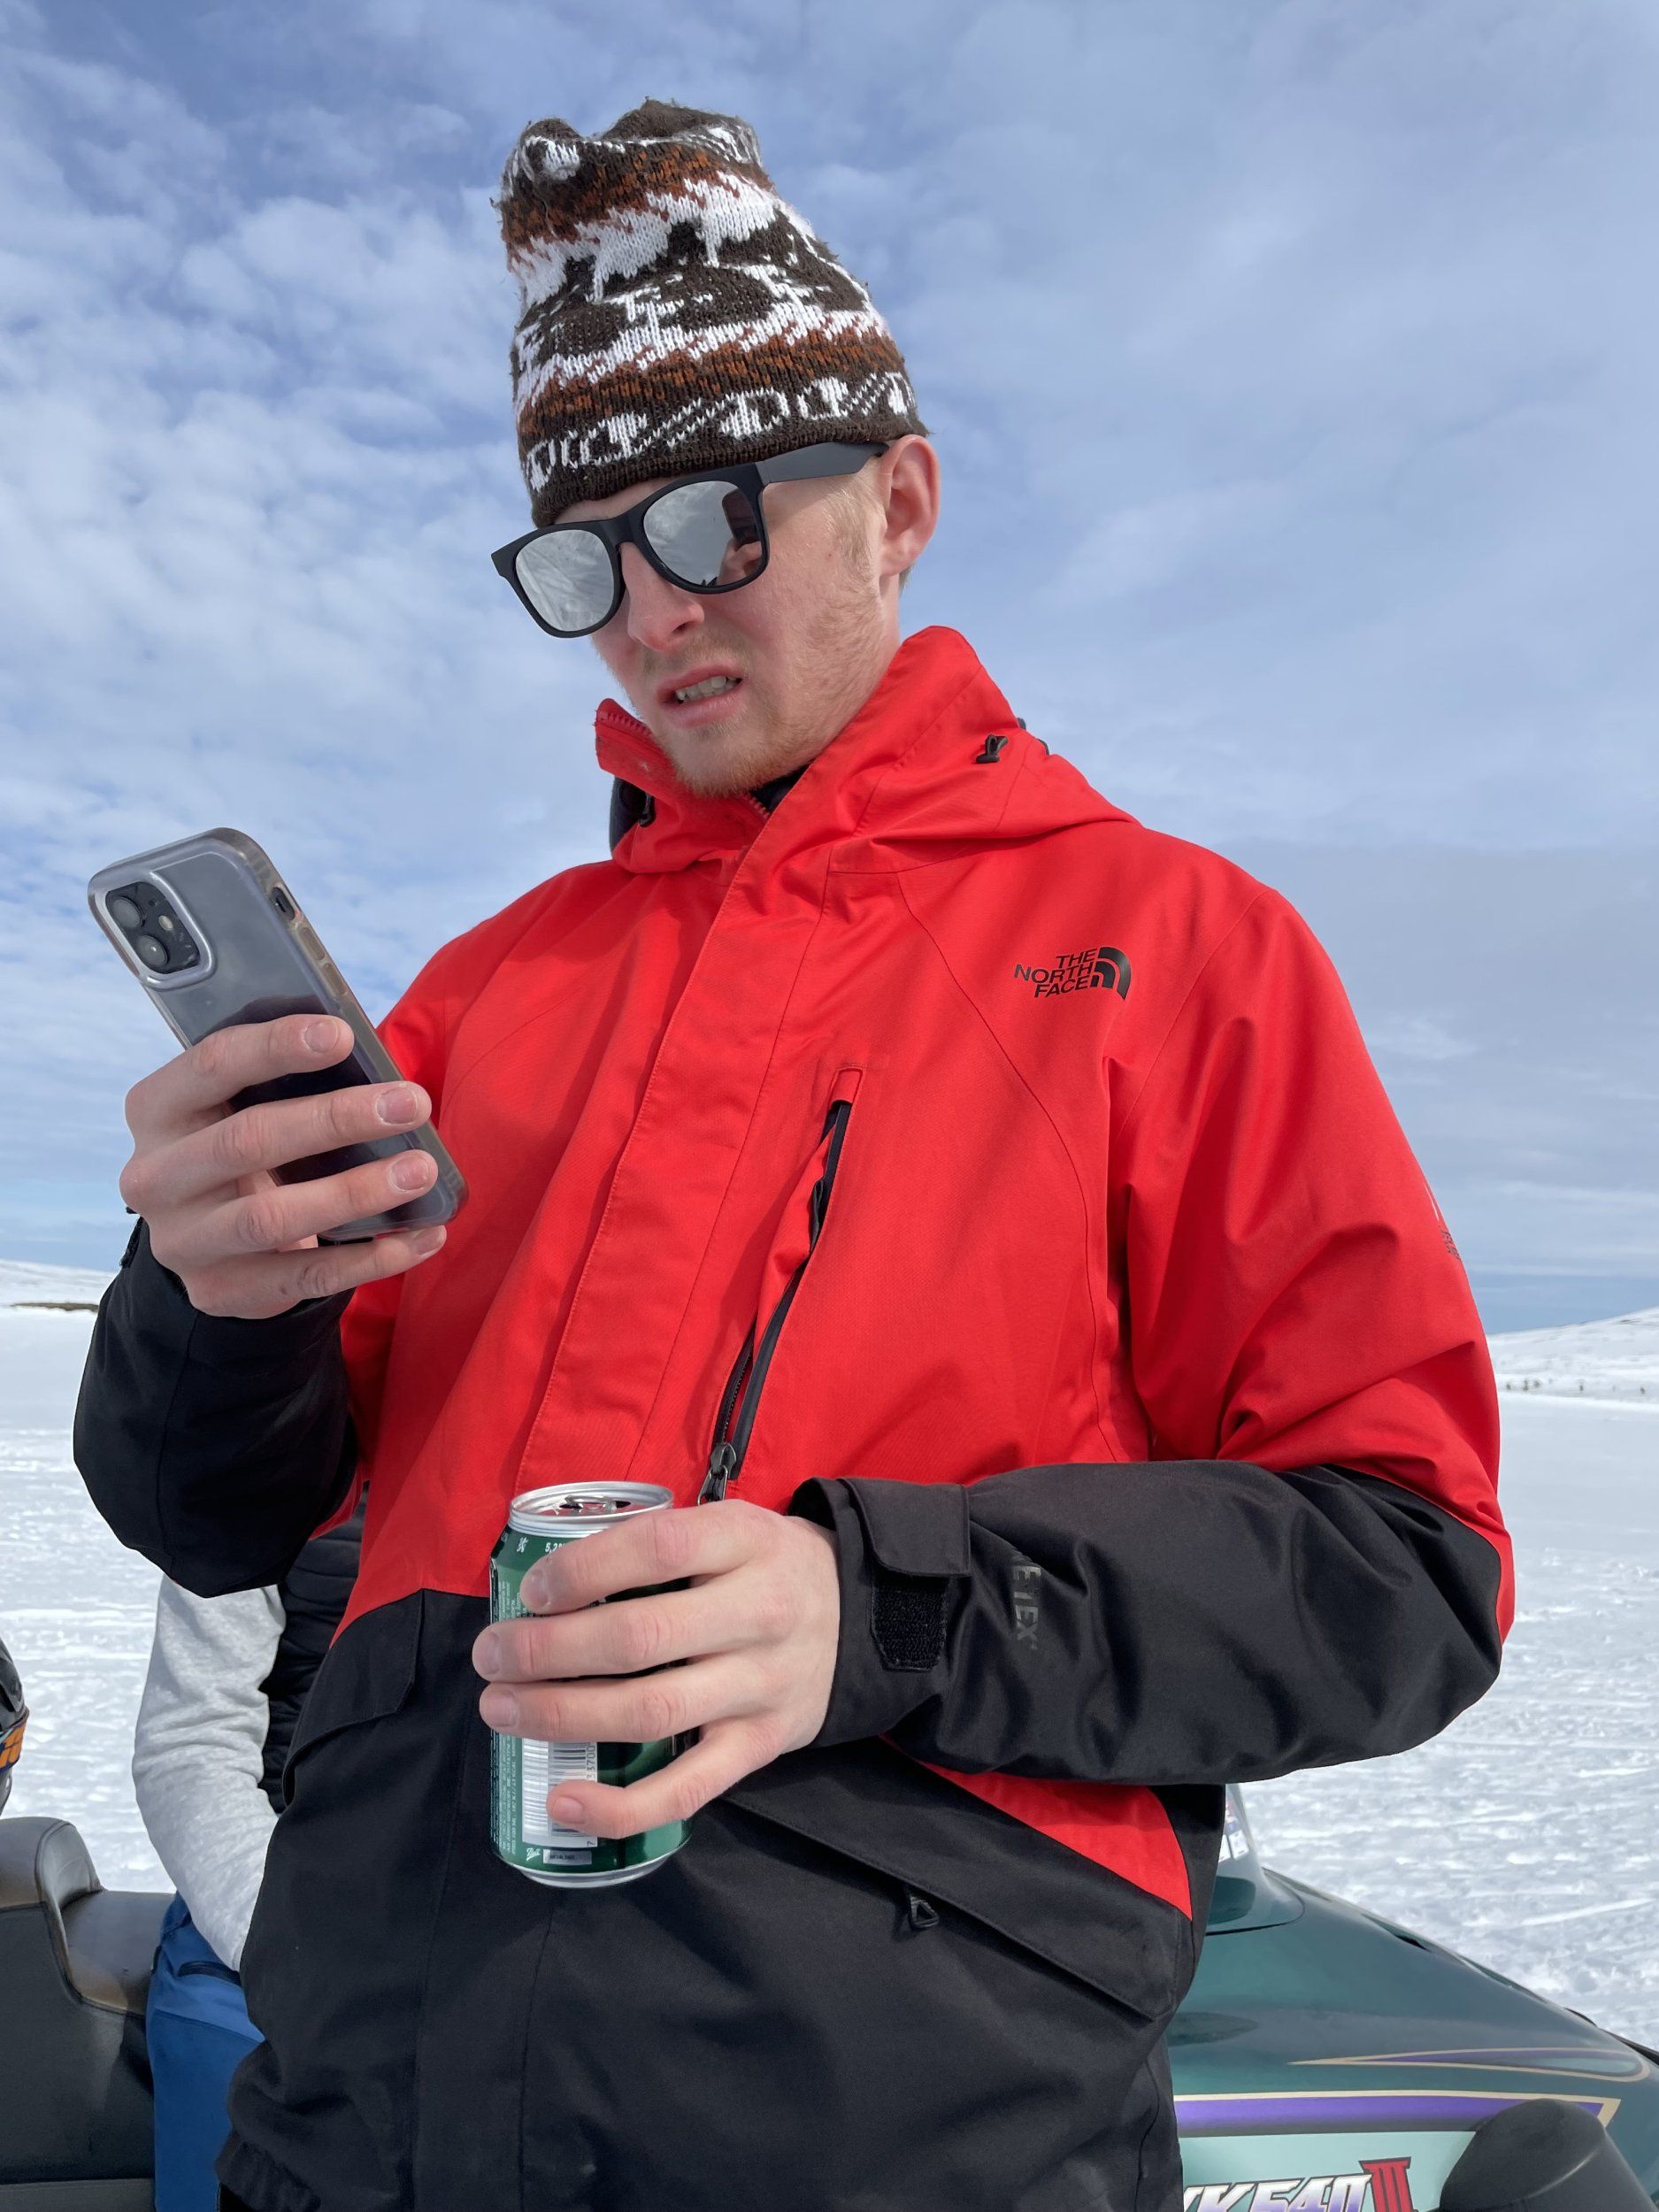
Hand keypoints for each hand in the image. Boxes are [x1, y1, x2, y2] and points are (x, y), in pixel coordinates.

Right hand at [119, 1014, 446, 1317]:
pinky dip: (372, 1257)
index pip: (212, 1066)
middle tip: (410, 1104)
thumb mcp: (239, 1109)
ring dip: (356, 1192)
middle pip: (247, 1140)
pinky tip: (422, 1236)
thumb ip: (282, 1083)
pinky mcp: (218, 1292)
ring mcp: (182, 1242)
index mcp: (158, 1109)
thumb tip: (374, 1069)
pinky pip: (305, 1276)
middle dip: (336, 1119)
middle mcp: (155, 1176)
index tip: (343, 1034)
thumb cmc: (244, 1151)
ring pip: (272, 1217)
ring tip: (421, 1171)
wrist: (208, 1245)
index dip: (276, 1046)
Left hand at [473, 1501, 840, 1837]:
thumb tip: (541, 1585)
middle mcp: (758, 1612)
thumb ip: (653, 1545)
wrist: (856, 1617)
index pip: (656, 1549)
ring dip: (562, 1715)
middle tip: (491, 1656)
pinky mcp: (761, 1746)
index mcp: (744, 1541)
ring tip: (503, 1710)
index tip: (531, 1591)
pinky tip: (561, 1799)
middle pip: (639, 1637)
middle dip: (546, 1651)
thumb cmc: (761, 1566)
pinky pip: (686, 1788)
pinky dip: (618, 1805)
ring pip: (651, 1711)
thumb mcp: (726, 1525)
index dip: (583, 1570)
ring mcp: (761, 1685)